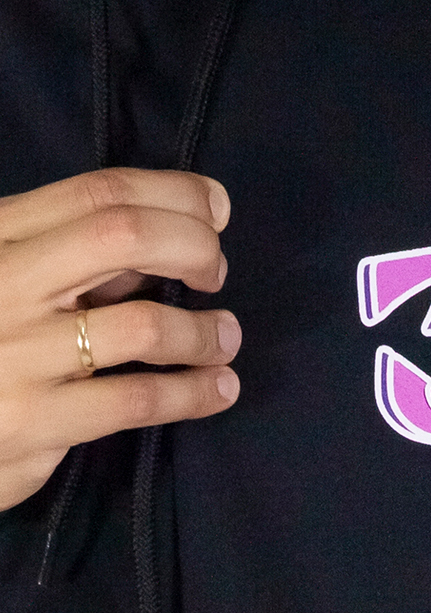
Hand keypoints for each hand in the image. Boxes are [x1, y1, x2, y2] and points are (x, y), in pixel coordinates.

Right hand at [0, 169, 240, 511]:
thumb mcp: (18, 282)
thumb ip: (81, 258)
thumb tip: (171, 238)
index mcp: (0, 237)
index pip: (100, 191)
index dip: (176, 192)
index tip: (218, 209)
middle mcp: (2, 283)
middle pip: (123, 234)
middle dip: (194, 245)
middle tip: (215, 274)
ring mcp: (13, 353)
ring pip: (142, 324)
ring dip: (203, 332)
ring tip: (225, 339)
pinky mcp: (30, 421)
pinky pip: (138, 398)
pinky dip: (194, 391)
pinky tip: (219, 390)